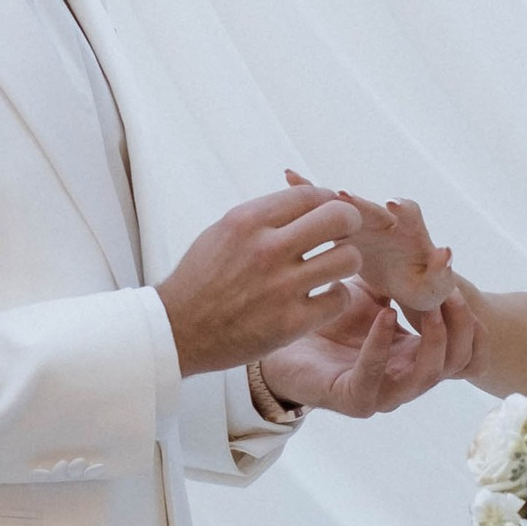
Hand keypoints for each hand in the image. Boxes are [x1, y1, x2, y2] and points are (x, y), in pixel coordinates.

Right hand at [161, 186, 364, 375]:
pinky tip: (323, 298)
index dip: (328, 201)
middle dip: (349, 224)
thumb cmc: (201, 279)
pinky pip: (339, 300)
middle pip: (339, 217)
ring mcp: (280, 287)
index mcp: (248, 221)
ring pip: (348, 259)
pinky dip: (336, 298)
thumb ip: (264, 216)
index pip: (310, 195)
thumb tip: (305, 201)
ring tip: (332, 269)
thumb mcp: (223, 232)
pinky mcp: (290, 323)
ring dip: (346, 263)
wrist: (177, 330)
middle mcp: (266, 249)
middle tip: (343, 236)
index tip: (329, 212)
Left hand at [261, 280, 478, 418]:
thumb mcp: (373, 292)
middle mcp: (406, 378)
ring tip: (430, 305)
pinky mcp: (353, 399)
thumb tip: (430, 247)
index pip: (464, 350)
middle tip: (452, 293)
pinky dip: (382, 344)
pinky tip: (384, 314)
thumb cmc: (329, 319)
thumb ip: (402, 279)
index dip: (471, 322)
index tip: (461, 288)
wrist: (280, 340)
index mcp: (416, 356)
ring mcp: (383, 394)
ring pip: (428, 375)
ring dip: (434, 337)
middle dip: (461, 327)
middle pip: (456, 363)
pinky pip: (375, 376)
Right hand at [295, 174, 458, 313]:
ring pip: (341, 206)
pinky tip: (288, 175)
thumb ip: (441, 272)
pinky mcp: (343, 231)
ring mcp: (362, 223)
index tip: (393, 206)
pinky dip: (307, 194)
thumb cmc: (425, 286)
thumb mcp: (436, 287)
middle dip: (357, 202)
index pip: (408, 213)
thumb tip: (445, 252)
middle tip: (341, 195)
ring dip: (324, 196)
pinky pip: (323, 213)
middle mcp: (385, 219)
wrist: (408, 286)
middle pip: (370, 206)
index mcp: (410, 231)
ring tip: (298, 181)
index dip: (401, 208)